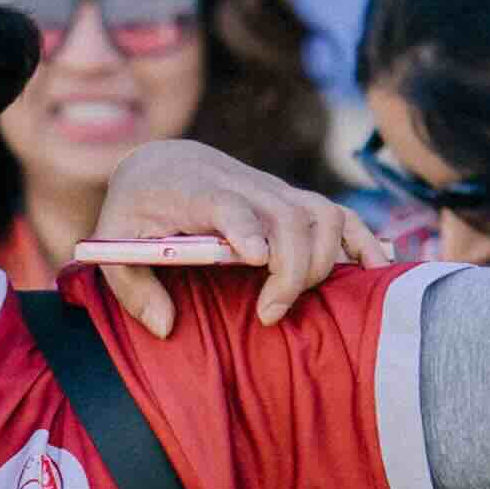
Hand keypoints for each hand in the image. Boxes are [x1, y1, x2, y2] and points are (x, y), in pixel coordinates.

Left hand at [89, 140, 389, 329]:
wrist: (165, 161)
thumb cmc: (135, 210)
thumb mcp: (113, 244)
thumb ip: (132, 288)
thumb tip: (165, 327)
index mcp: (195, 191)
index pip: (229, 204)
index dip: (246, 228)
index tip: (254, 260)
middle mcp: (243, 186)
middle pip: (288, 217)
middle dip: (290, 268)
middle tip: (269, 313)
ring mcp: (275, 191)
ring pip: (321, 213)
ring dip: (323, 259)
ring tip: (299, 300)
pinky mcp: (293, 200)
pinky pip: (341, 214)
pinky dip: (363, 241)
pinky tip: (376, 269)